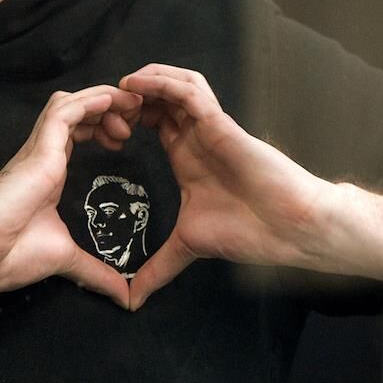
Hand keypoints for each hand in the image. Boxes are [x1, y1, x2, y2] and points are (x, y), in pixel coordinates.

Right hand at [0, 85, 141, 316]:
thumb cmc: (10, 255)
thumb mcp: (66, 259)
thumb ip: (96, 273)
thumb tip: (124, 297)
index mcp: (50, 172)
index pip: (78, 132)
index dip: (103, 126)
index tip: (126, 139)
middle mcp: (44, 154)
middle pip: (79, 111)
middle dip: (110, 108)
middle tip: (137, 117)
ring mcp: (40, 149)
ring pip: (71, 103)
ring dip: (103, 99)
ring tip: (130, 107)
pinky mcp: (38, 149)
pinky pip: (64, 111)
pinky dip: (89, 100)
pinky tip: (111, 100)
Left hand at [118, 64, 382, 309]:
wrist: (286, 228)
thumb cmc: (247, 231)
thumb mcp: (186, 248)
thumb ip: (157, 268)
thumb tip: (131, 301)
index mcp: (185, 155)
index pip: (150, 121)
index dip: (122, 119)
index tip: (96, 131)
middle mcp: (195, 136)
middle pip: (157, 97)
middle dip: (128, 97)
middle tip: (101, 107)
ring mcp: (208, 126)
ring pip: (174, 84)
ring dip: (144, 81)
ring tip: (117, 90)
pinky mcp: (221, 122)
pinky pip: (190, 91)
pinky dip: (163, 82)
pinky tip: (137, 84)